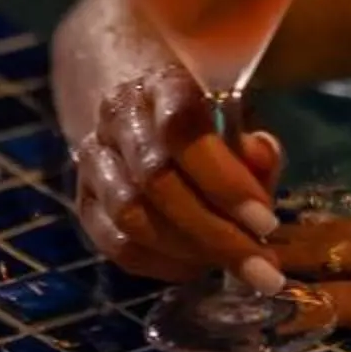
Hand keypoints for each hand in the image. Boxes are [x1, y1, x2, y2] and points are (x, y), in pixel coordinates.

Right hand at [69, 56, 290, 291]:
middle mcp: (119, 118)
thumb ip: (254, 147)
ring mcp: (94, 159)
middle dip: (215, 232)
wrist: (142, 108)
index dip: (224, 181)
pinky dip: (162, 264)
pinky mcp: (84, 200)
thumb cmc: (204, 114)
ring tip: (235, 266)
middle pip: (156, 181)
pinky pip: (116, 245)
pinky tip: (198, 266)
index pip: (183, 130)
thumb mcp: (240, 119)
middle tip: (262, 266)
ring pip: (131, 218)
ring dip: (190, 251)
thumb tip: (262, 168)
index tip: (266, 220)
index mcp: (163, 85)